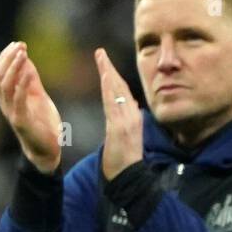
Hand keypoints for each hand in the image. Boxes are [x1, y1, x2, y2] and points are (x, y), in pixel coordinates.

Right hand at [0, 41, 61, 172]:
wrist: (47, 150)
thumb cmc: (42, 123)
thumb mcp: (38, 95)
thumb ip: (31, 78)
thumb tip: (26, 57)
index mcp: (8, 96)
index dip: (6, 56)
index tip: (19, 43)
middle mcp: (5, 103)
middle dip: (8, 58)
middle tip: (20, 45)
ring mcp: (11, 112)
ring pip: (5, 84)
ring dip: (13, 66)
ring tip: (22, 53)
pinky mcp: (20, 121)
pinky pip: (18, 99)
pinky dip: (22, 83)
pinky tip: (28, 72)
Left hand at [95, 48, 142, 179]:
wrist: (128, 178)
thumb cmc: (124, 162)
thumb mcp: (126, 137)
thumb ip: (127, 119)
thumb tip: (131, 102)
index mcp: (130, 118)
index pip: (122, 92)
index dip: (114, 76)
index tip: (106, 63)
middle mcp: (130, 116)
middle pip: (119, 87)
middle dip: (110, 69)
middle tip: (100, 52)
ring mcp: (127, 121)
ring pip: (117, 92)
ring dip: (109, 74)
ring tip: (101, 58)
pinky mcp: (121, 128)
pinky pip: (114, 104)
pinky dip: (111, 89)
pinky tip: (106, 77)